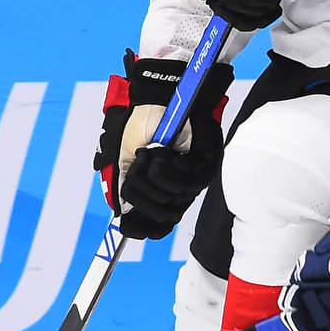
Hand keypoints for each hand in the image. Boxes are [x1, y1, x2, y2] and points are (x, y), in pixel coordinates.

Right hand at [95, 52, 234, 240]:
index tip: (126, 227)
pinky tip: (158, 158)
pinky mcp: (206, 167)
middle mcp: (183, 188)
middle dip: (141, 197)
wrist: (157, 101)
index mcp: (166, 189)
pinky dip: (164, 174)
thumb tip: (123, 216)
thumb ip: (128, 188)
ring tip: (147, 156)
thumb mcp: (126, 161)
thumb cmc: (143, 127)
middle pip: (165, 217)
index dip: (145, 229)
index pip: (161, 224)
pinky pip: (184, 185)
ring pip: (172, 202)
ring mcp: (197, 179)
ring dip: (150, 181)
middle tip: (135, 171)